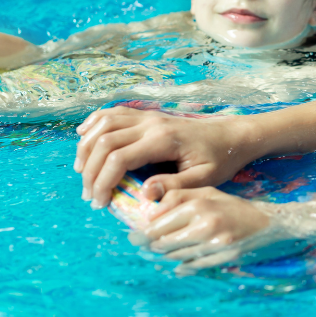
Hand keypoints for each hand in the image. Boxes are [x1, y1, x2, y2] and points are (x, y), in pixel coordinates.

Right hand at [75, 106, 257, 208]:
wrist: (232, 136)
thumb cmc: (220, 160)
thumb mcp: (204, 179)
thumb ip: (174, 186)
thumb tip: (144, 193)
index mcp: (163, 140)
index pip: (118, 158)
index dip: (102, 182)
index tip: (100, 203)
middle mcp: (151, 123)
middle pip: (104, 142)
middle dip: (90, 171)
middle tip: (90, 196)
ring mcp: (147, 116)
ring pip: (103, 123)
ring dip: (86, 147)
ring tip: (84, 173)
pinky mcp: (147, 115)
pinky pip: (112, 113)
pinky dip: (94, 124)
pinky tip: (85, 138)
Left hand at [135, 187, 279, 273]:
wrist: (269, 222)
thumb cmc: (233, 206)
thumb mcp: (207, 192)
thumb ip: (178, 197)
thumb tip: (150, 213)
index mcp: (198, 204)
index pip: (158, 225)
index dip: (141, 233)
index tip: (135, 235)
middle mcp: (205, 224)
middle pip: (162, 243)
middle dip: (149, 246)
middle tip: (142, 246)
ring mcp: (214, 244)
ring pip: (174, 257)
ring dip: (163, 257)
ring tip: (158, 252)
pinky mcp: (222, 258)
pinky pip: (191, 267)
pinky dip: (182, 266)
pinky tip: (179, 262)